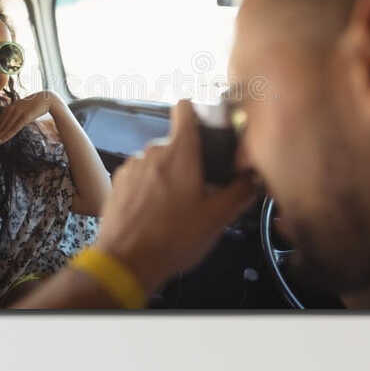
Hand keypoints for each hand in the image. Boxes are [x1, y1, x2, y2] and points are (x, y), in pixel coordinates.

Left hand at [0, 90, 62, 147]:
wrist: (47, 98)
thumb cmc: (33, 105)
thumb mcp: (18, 109)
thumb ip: (8, 114)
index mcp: (8, 109)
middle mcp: (10, 110)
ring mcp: (17, 113)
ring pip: (4, 128)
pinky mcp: (24, 117)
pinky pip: (14, 128)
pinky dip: (6, 135)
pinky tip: (0, 141)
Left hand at [94, 100, 260, 290]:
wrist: (126, 262)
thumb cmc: (175, 238)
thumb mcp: (217, 219)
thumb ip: (239, 193)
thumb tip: (252, 179)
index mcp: (180, 151)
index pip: (185, 108)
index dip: (197, 112)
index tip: (206, 129)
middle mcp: (153, 151)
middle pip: (176, 143)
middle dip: (188, 162)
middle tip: (199, 192)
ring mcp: (132, 166)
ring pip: (157, 162)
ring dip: (167, 177)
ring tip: (175, 209)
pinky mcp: (117, 183)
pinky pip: (139, 177)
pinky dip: (148, 189)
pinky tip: (154, 214)